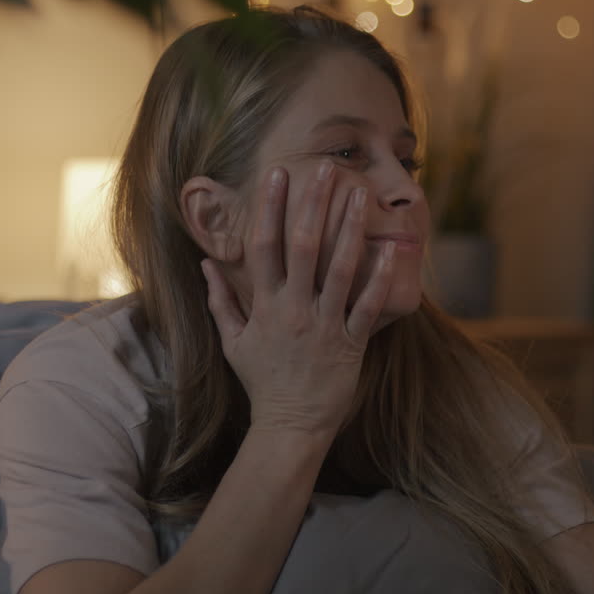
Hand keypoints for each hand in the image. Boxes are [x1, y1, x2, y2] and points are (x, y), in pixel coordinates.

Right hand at [200, 161, 396, 440]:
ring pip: (339, 269)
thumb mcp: (232, 342)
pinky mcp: (351, 344)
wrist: (290, 425)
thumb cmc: (262, 381)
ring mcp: (324, 326)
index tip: (278, 174)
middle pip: (304, 247)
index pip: (264, 246)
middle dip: (314, 205)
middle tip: (325, 168)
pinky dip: (379, 279)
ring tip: (359, 194)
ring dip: (350, 229)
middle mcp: (294, 310)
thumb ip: (220, 300)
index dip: (270, 207)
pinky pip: (367, 307)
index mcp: (264, 305)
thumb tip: (204, 264)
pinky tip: (390, 249)